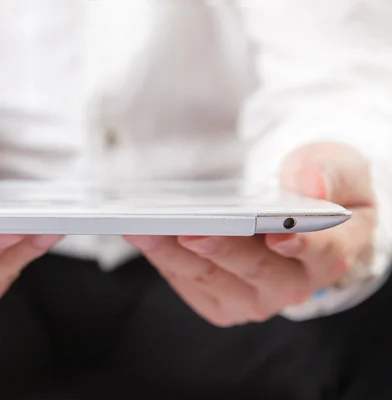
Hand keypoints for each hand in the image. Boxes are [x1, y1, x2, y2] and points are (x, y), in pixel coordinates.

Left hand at [125, 142, 374, 326]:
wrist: (289, 215)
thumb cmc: (313, 190)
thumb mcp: (336, 168)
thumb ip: (328, 172)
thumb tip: (310, 185)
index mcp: (331, 252)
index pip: (324, 252)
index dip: (302, 244)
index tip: (279, 234)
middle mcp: (293, 285)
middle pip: (255, 270)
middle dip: (220, 249)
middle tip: (189, 229)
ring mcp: (253, 298)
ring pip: (212, 279)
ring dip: (176, 254)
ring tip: (145, 229)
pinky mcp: (220, 301)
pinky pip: (188, 283)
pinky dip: (164, 259)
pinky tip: (144, 236)